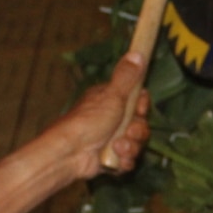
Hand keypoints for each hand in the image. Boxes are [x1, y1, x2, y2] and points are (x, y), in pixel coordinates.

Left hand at [52, 52, 150, 178]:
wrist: (71, 153)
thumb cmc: (89, 121)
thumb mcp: (111, 94)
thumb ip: (127, 76)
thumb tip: (137, 52)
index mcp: (110, 100)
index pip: (137, 100)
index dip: (141, 106)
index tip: (138, 108)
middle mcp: (112, 119)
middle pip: (140, 124)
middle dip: (137, 131)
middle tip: (127, 131)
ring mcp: (111, 139)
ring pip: (136, 143)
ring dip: (130, 147)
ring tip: (117, 146)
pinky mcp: (111, 158)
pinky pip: (129, 159)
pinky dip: (124, 160)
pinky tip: (115, 158)